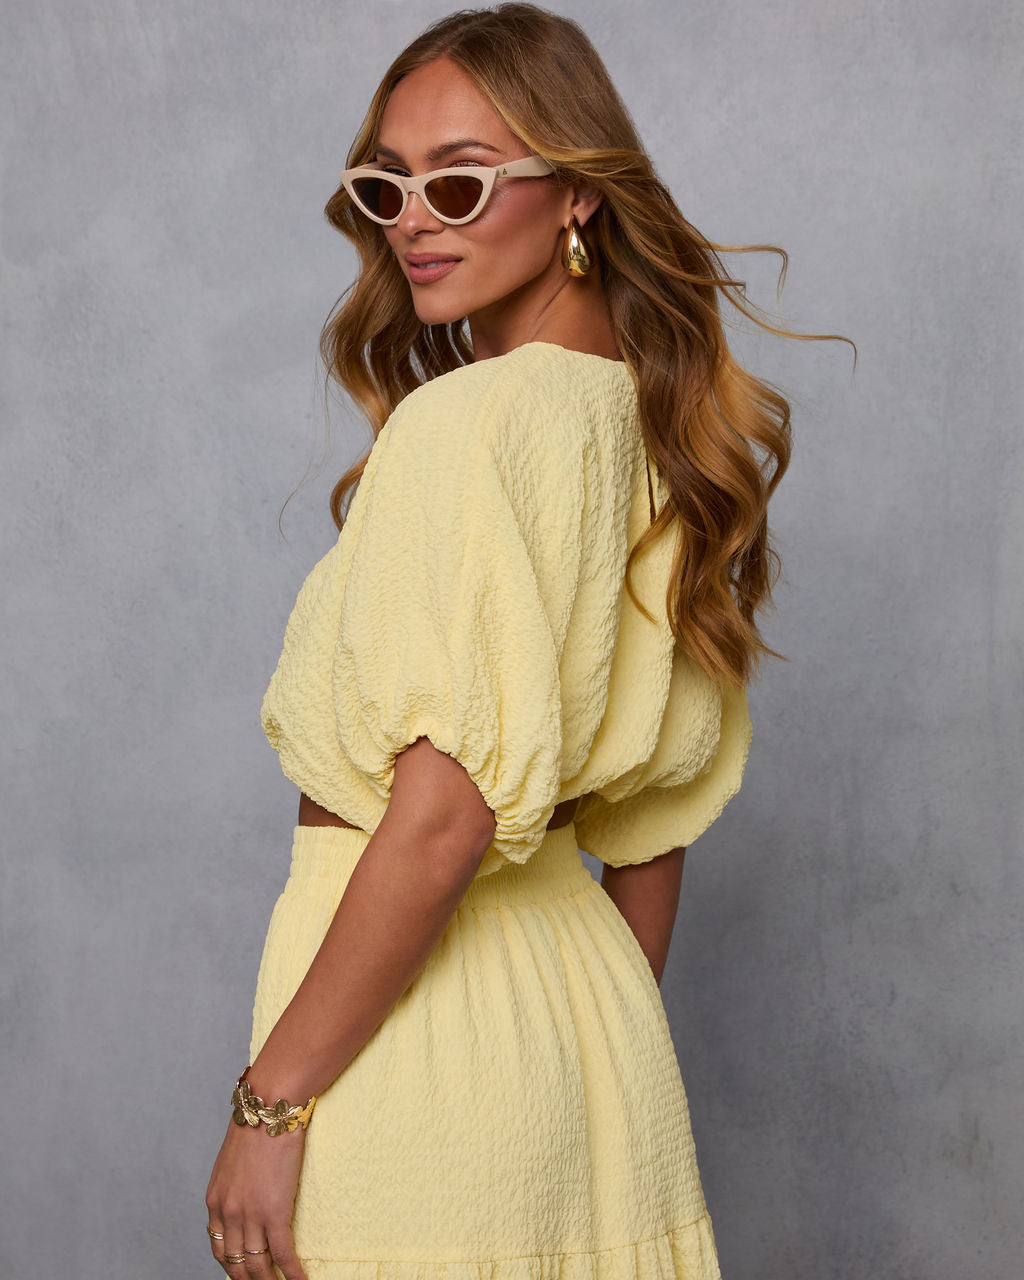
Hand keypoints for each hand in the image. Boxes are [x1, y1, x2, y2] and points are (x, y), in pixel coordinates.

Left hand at [205, 1119, 307, 1278]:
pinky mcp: (274, 1211)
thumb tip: (246, 1196)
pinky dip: (293, 1273)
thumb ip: (234, 1186)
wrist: (269, 1108)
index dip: (232, 1267)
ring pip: (258, 1265)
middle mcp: (228, 1213)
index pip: (220, 1249)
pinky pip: (283, 1254)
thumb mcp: (232, 1161)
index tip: (244, 1275)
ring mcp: (250, 1215)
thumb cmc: (256, 1126)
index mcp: (215, 1201)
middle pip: (236, 1264)